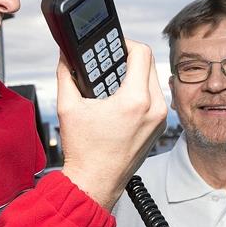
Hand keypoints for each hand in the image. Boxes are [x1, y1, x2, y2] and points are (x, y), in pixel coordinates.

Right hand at [58, 39, 166, 210]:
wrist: (94, 183)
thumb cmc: (85, 153)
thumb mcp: (68, 108)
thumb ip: (66, 75)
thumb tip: (66, 58)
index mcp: (135, 101)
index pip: (141, 52)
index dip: (124, 43)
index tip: (111, 47)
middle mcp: (154, 108)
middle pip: (150, 63)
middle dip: (129, 58)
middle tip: (109, 62)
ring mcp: (159, 119)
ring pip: (153, 80)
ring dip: (135, 74)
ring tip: (113, 81)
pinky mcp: (159, 127)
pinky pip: (155, 98)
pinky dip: (140, 92)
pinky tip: (121, 98)